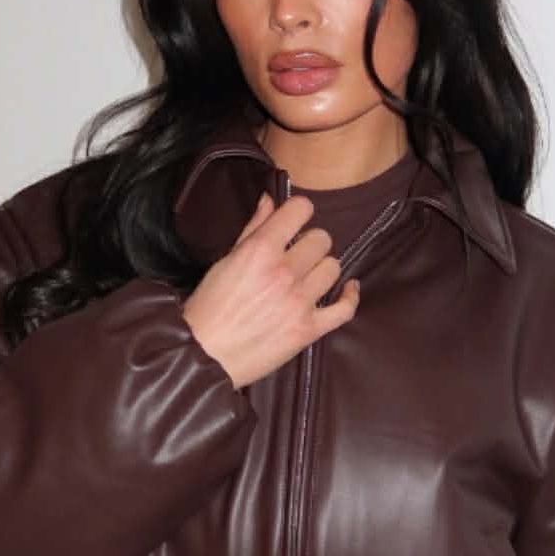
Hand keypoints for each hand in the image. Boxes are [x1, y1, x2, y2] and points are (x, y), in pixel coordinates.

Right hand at [181, 188, 359, 390]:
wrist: (205, 355)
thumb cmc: (209, 308)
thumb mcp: (225, 261)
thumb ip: (252, 229)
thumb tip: (270, 200)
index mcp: (260, 250)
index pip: (300, 209)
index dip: (299, 212)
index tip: (295, 221)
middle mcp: (284, 272)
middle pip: (322, 239)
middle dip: (310, 244)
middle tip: (298, 256)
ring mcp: (300, 301)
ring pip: (333, 268)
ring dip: (322, 269)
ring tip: (309, 277)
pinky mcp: (309, 329)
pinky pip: (345, 308)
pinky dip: (350, 296)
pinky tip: (347, 289)